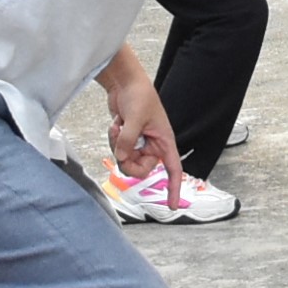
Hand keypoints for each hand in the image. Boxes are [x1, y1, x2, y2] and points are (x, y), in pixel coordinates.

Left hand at [104, 66, 183, 191]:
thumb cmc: (139, 95)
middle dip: (127, 160)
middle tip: (121, 146)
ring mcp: (139, 143)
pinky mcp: (127, 139)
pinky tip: (116, 123)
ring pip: (126, 160)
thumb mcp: (135, 117)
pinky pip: (118, 150)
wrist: (124, 82)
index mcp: (164, 141)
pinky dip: (113, 138)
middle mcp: (153, 145)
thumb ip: (128, 140)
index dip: (174, 188)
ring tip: (118, 126)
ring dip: (118, 144)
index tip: (172, 205)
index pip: (174, 170)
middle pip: (141, 170)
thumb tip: (121, 157)